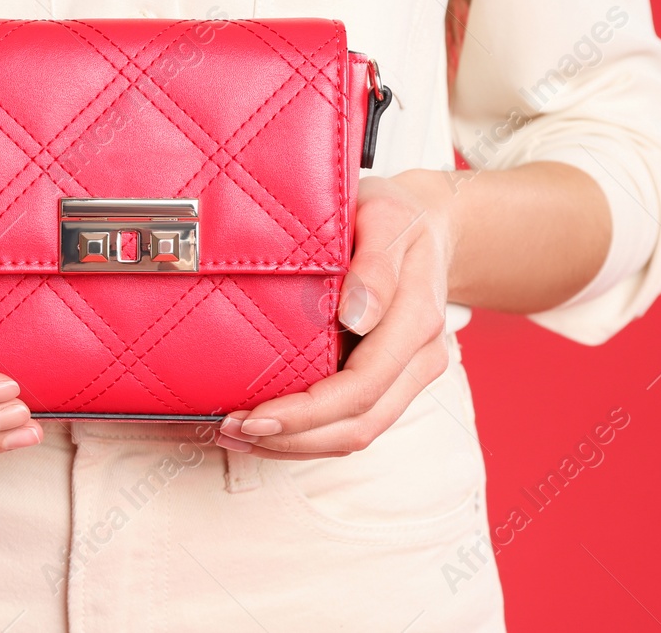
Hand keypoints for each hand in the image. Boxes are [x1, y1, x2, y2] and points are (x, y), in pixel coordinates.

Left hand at [216, 172, 452, 459]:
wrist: (428, 225)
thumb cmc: (397, 217)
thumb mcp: (385, 218)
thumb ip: (375, 265)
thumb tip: (356, 316)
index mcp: (418, 319)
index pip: (362, 385)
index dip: (307, 410)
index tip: (254, 413)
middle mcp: (421, 357)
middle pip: (359, 424)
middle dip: (292, 436)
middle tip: (232, 429)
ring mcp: (409, 375)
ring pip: (357, 434)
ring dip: (296, 444)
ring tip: (239, 435)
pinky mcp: (391, 381)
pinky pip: (354, 422)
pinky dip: (308, 434)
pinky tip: (267, 429)